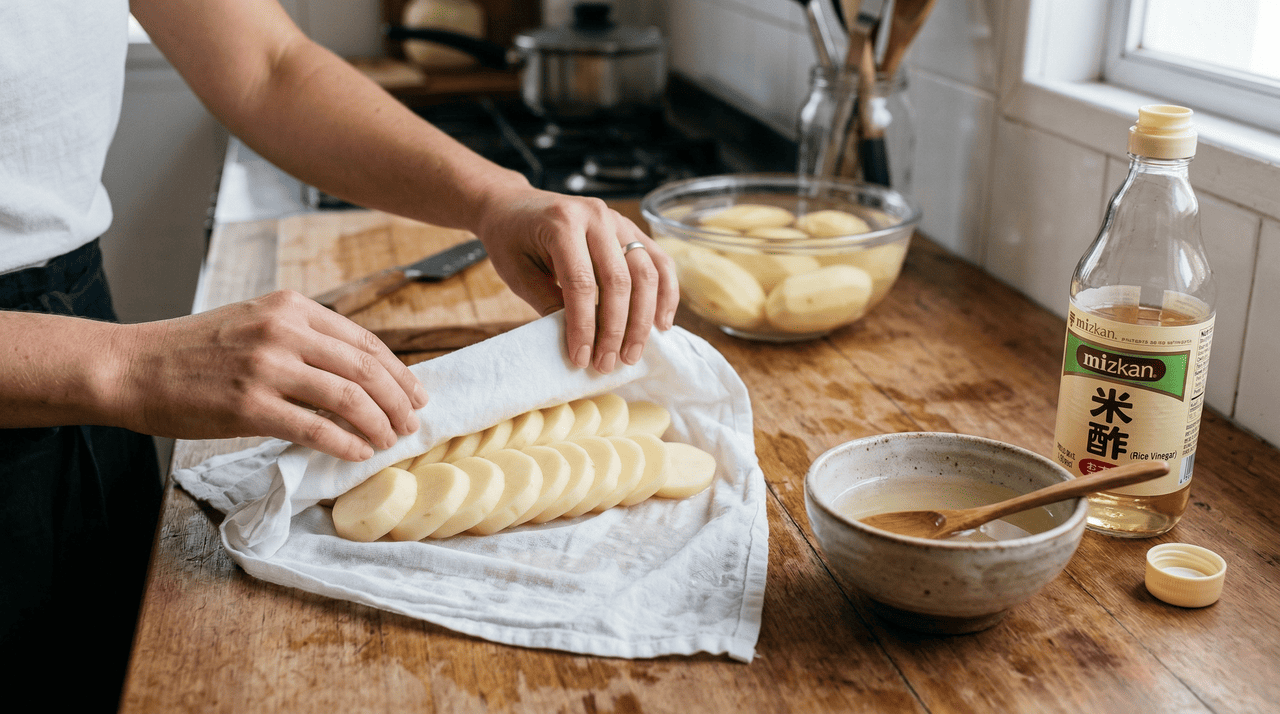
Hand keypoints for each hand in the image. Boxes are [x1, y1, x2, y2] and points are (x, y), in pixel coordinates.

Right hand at [116, 290, 426, 460]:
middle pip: (366, 369)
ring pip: (348, 398)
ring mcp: (267, 367)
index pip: (365, 342)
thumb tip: (358, 376)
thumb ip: (303, 340)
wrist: (132, 366)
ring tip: (390, 441)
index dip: (399, 372)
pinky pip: (315, 428)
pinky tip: (358, 454)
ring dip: (379, 424)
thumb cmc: (194, 351)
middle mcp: (284, 331)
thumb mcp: (256, 323)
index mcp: (291, 307)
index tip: (417, 394)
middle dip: (399, 402)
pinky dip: (345, 443)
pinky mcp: (249, 405)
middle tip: (412, 424)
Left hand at [474, 187, 678, 372]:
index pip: (581, 283)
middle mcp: (596, 216)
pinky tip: (661, 323)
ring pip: (646, 273)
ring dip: (643, 319)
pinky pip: (658, 262)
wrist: (513, 205)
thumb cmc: (510, 240)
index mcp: (562, 223)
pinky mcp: (631, 229)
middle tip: (608, 364)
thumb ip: (549, 303)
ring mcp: (618, 220)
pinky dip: (665, 294)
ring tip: (632, 353)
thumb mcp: (518, 274)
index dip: (584, 326)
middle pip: (619, 280)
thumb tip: (582, 341)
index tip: (581, 358)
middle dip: (616, 329)